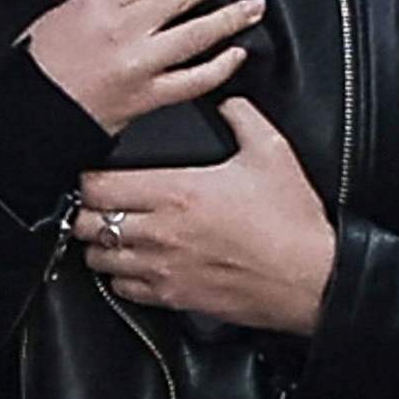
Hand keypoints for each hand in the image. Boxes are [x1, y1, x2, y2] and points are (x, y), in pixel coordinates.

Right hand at [23, 0, 262, 132]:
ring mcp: (139, 65)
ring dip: (229, 18)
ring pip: (195, 35)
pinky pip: (193, 80)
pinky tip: (234, 54)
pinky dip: (219, 67)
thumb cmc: (38, 66)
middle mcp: (123, 31)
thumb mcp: (60, 12)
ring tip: (251, 6)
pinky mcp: (148, 98)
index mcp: (98, 4)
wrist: (29, 113)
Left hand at [76, 103, 340, 333]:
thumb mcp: (272, 152)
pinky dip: (121, 275)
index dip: (87, 178)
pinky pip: (123, 289)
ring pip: (99, 257)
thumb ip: (242, 116)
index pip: (97, 186)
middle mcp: (160, 232)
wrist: (312, 280)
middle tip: (98, 203)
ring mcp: (162, 268)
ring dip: (100, 243)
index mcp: (176, 192)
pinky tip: (135, 263)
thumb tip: (227, 99)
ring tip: (114, 232)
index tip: (93, 174)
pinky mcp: (172, 298)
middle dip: (86, 210)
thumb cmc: (292, 222)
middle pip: (88, 222)